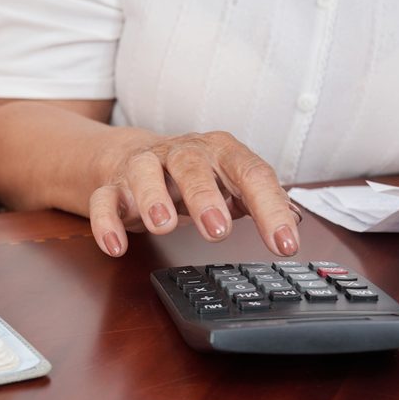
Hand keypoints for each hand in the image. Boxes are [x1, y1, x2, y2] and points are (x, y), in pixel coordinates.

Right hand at [88, 131, 300, 258]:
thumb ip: (258, 201)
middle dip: (204, 197)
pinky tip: (117, 247)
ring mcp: (143, 168)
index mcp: (220, 152)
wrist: (132, 158)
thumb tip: (294, 222)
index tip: (284, 245)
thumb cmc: (192, 177)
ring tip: (162, 226)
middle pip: (192, 166)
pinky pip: (104, 201)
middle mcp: (181, 154)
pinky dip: (107, 223)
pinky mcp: (112, 187)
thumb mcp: (230, 184)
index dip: (270, 209)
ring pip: (143, 174)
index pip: (251, 173)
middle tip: (218, 232)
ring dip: (153, 198)